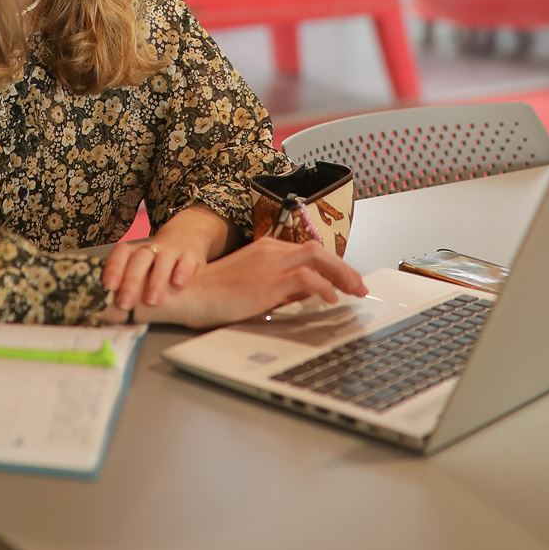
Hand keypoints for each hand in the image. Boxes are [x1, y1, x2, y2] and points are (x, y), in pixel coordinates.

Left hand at [102, 206, 228, 310]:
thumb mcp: (139, 268)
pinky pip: (187, 259)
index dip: (113, 268)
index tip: (108, 287)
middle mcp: (152, 249)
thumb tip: (105, 311)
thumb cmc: (154, 264)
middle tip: (125, 304)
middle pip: (140, 259)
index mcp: (135, 251)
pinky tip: (178, 285)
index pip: (121, 253)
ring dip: (156, 279)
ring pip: (163, 260)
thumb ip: (125, 284)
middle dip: (131, 281)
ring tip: (151, 302)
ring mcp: (171, 251)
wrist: (185, 237)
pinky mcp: (190, 255)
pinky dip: (183, 271)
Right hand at [144, 237, 364, 329]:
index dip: (332, 266)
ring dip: (341, 274)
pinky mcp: (267, 281)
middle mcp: (271, 251)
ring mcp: (270, 263)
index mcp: (266, 249)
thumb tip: (307, 294)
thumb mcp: (252, 286)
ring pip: (317, 258)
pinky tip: (331, 299)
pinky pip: (305, 278)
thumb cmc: (215, 294)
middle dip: (344, 268)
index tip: (346, 281)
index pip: (308, 252)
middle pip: (318, 250)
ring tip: (354, 291)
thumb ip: (279, 286)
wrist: (188, 293)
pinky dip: (322, 287)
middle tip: (360, 287)